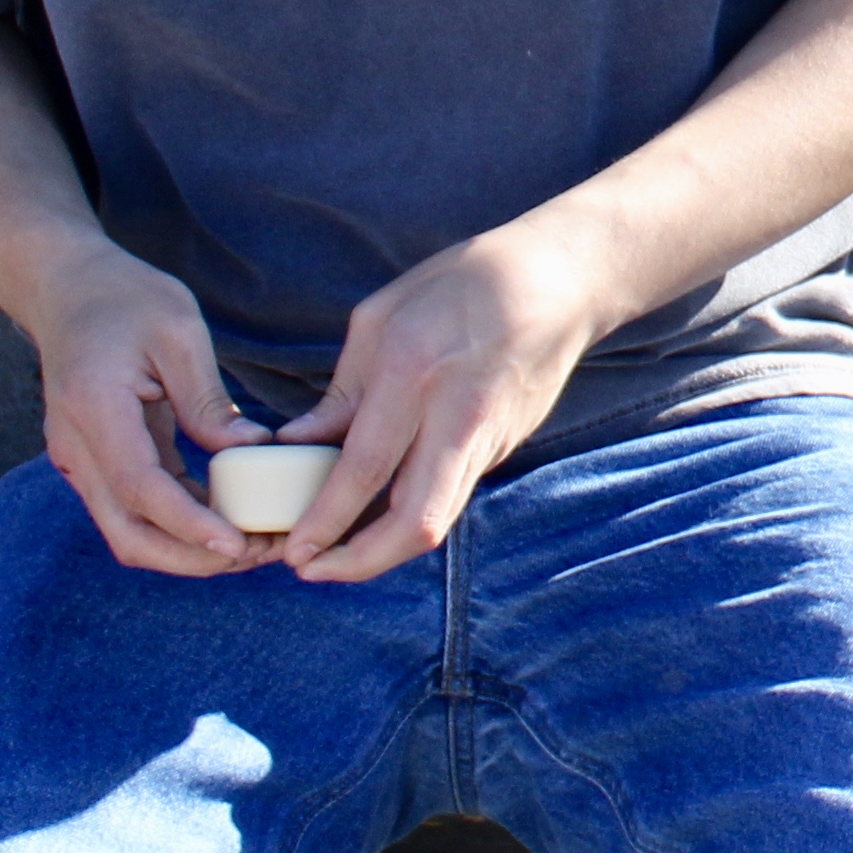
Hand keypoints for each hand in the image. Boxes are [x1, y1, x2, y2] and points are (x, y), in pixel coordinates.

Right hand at [22, 239, 266, 574]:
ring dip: (186, 549)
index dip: (189, 524)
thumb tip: (253, 452)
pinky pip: (134, 508)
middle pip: (127, 532)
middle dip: (191, 556)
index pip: (140, 487)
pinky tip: (227, 519)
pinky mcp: (94, 462)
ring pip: (128, 531)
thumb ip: (207, 400)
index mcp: (94, 408)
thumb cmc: (125, 298)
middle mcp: (77, 446)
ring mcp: (80, 459)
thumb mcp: (179, 332)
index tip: (238, 545)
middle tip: (258, 552)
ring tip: (253, 544)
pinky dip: (178, 523)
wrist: (67, 289)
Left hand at [273, 228, 608, 583]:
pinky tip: (382, 510)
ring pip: (439, 520)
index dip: (324, 520)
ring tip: (340, 552)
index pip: (364, 470)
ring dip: (386, 548)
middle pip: (415, 523)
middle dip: (361, 562)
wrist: (558, 280)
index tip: (294, 550)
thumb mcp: (380, 319)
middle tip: (317, 572)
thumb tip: (300, 444)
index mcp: (413, 374)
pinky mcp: (505, 446)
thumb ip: (342, 391)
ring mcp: (488, 438)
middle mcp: (455, 417)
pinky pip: (452, 492)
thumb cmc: (459, 284)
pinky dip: (413, 512)